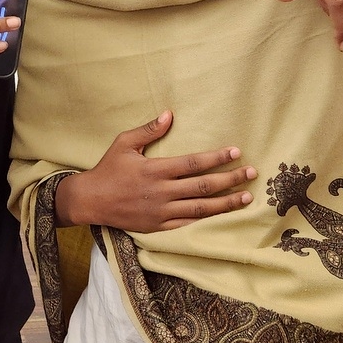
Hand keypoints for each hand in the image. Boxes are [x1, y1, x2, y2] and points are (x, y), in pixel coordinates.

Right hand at [54, 111, 256, 232]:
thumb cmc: (108, 168)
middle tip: (251, 173)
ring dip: (226, 203)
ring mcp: (161, 211)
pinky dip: (207, 222)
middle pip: (203, 186)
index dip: (217, 158)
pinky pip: (188, 225)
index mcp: (154, 169)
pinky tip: (223, 217)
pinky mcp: (159, 227)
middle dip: (230, 179)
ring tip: (246, 197)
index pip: (193, 163)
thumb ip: (148, 130)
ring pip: (201, 208)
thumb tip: (169, 115)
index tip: (236, 152)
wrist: (91, 200)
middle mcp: (161, 191)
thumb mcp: (124, 143)